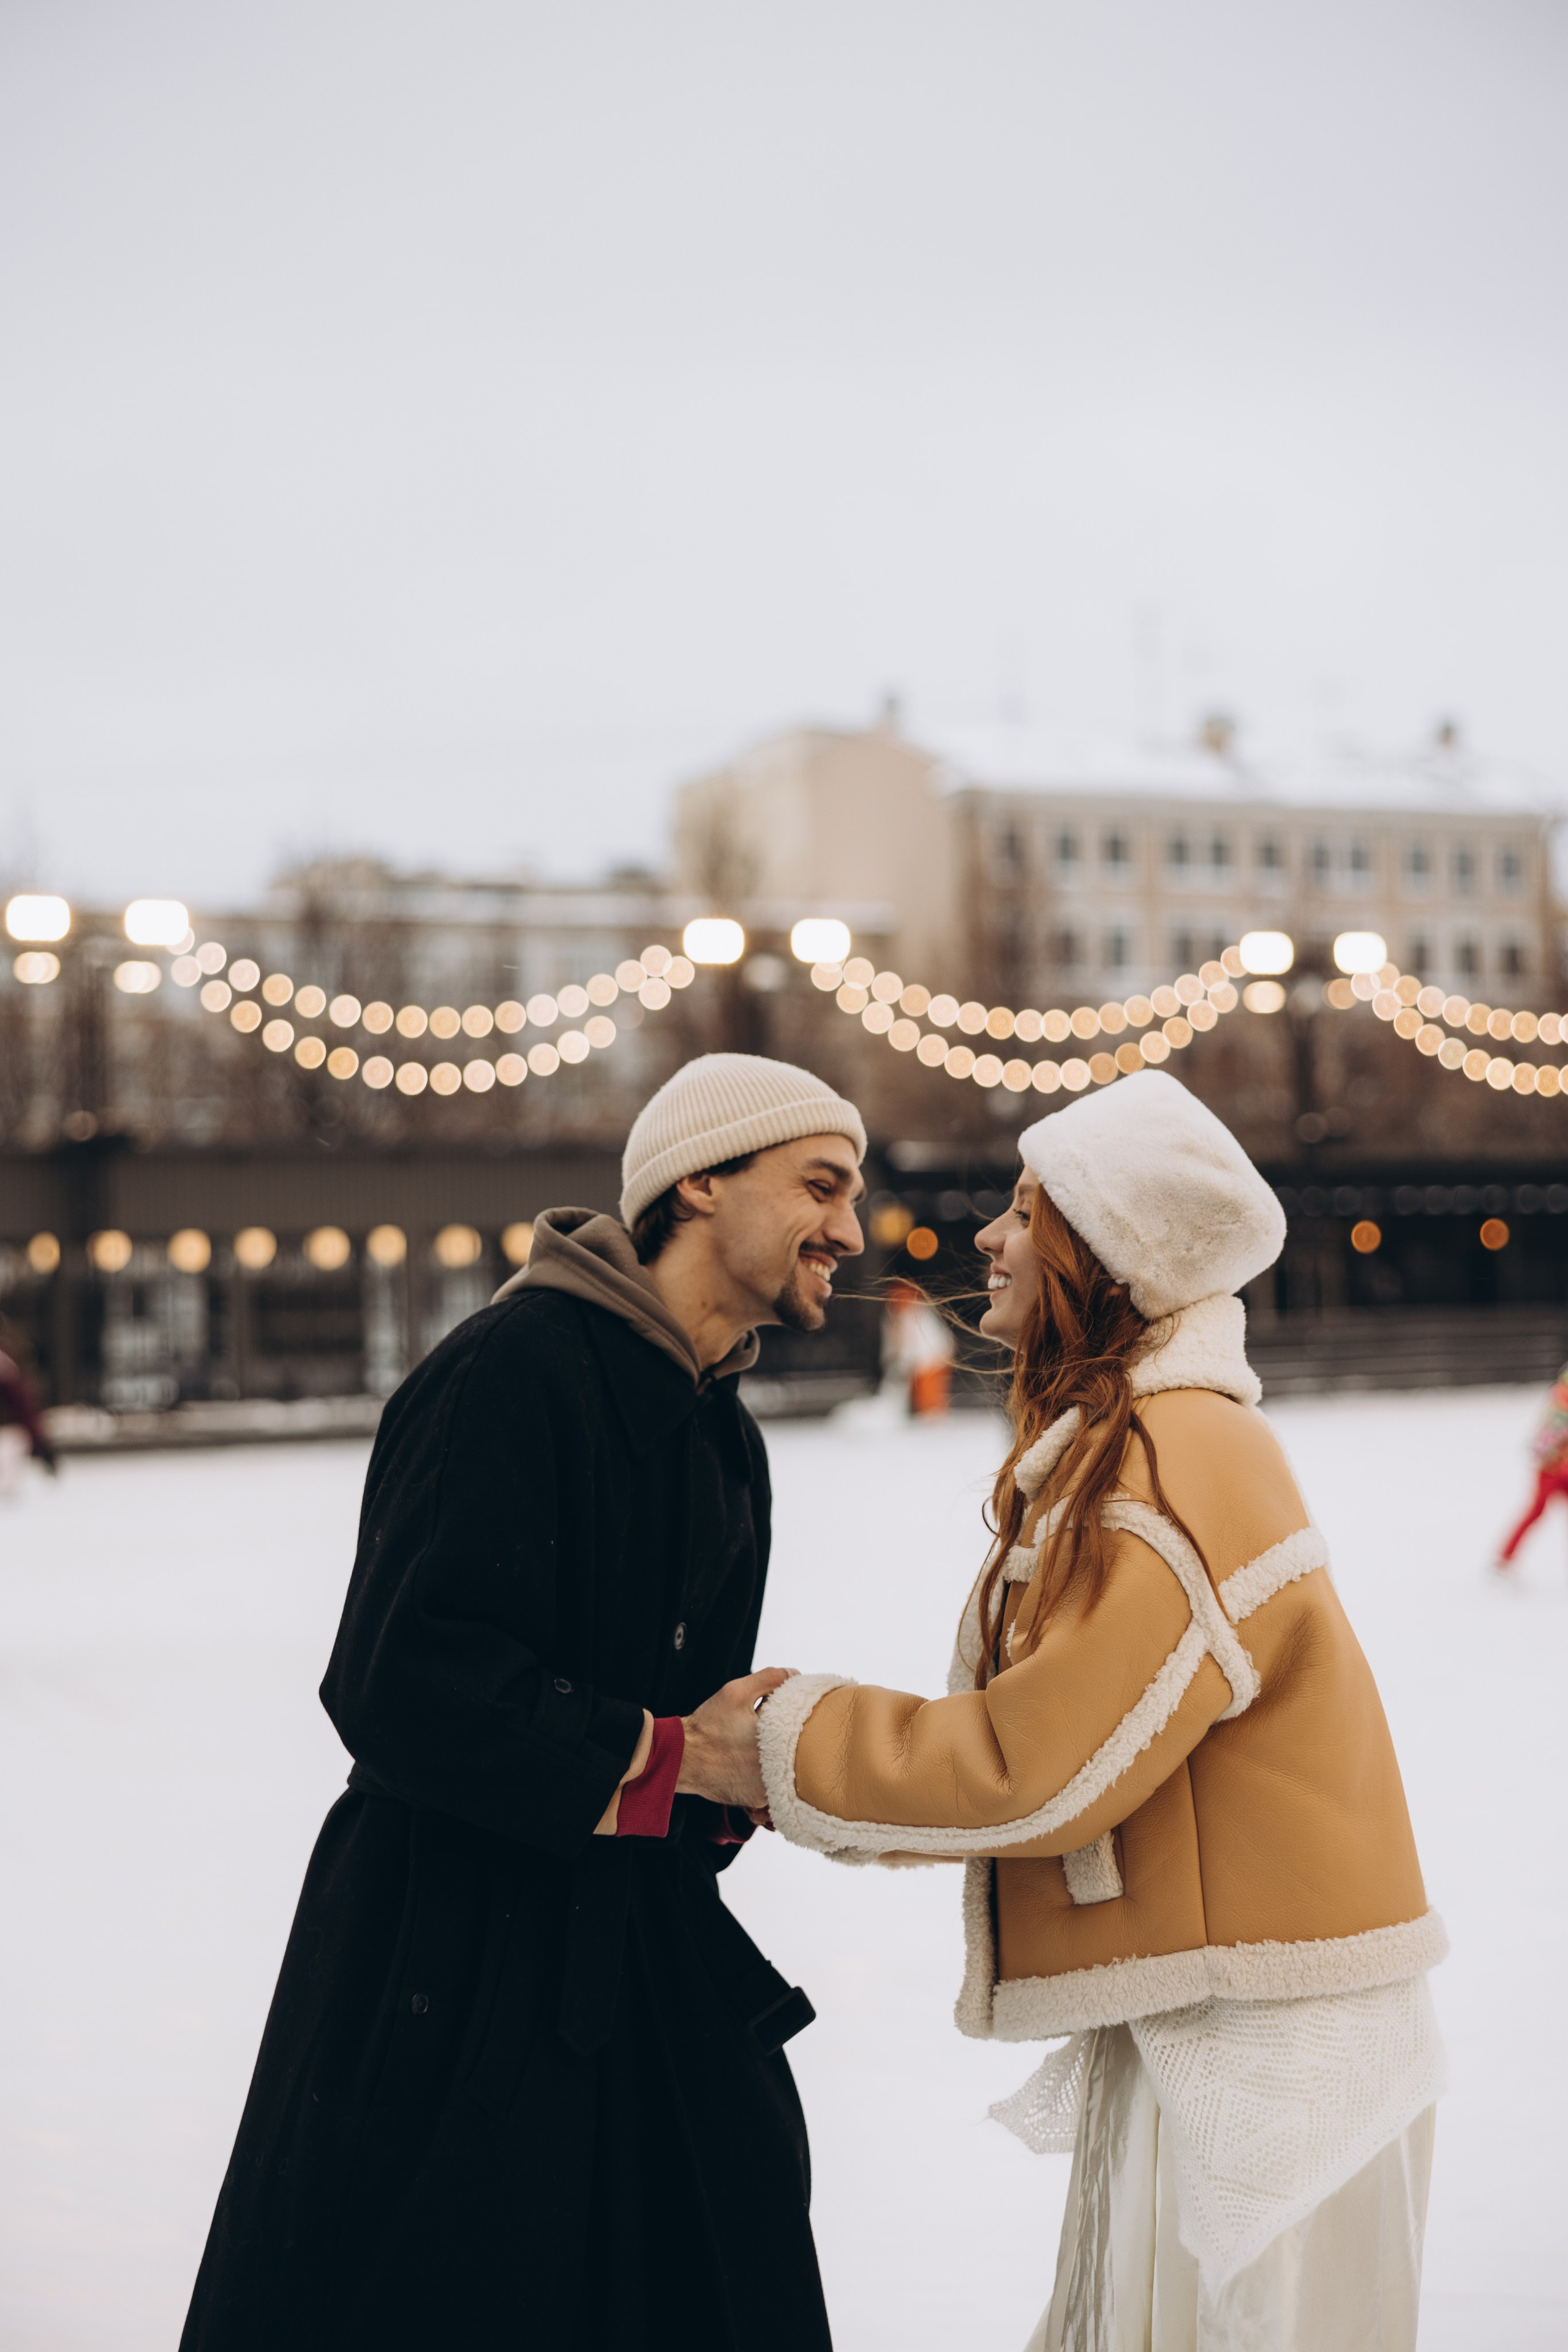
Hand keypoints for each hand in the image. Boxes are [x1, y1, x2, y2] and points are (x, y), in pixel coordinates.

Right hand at [676, 1667, 795, 1807]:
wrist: (681, 1759)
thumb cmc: (708, 1725)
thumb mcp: (736, 1692)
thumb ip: (770, 1678)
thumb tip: (796, 1675)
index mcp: (776, 1741)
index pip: (804, 1725)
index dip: (798, 1714)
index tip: (787, 1709)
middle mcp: (775, 1769)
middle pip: (797, 1749)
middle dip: (789, 1737)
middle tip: (771, 1728)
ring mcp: (766, 1789)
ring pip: (785, 1769)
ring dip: (778, 1756)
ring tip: (756, 1745)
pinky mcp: (756, 1800)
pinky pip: (771, 1784)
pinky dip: (765, 1773)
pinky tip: (748, 1762)